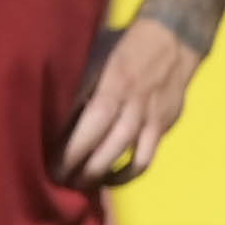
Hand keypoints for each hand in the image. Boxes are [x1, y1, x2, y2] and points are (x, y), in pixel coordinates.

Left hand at [56, 17, 204, 188]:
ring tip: (80, 185)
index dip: (71, 149)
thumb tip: (53, 120)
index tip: (51, 166)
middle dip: (82, 168)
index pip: (91, 123)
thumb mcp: (96, 58)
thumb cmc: (121, 48)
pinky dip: (128, 173)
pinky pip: (147, 157)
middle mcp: (134, 103)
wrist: (174, 38)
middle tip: (59, 181)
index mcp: (113, 83)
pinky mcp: (164, 125)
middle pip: (108, 144)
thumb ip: (79, 88)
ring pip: (129, 156)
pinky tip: (110, 179)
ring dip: (102, 175)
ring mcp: (152, 116)